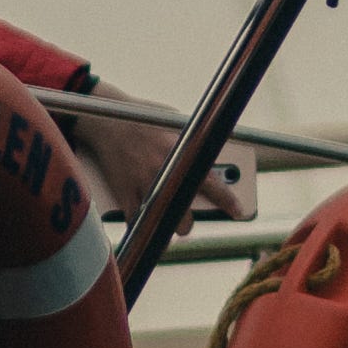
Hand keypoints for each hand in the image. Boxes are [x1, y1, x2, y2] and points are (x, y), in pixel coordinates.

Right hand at [62, 96, 250, 229]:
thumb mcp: (175, 123)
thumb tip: (210, 149)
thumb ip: (192, 141)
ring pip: (163, 222)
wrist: (109, 119)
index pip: (212, 184)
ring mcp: (144, 186)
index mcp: (182, 156)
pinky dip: (139, 227)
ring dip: (168, 227)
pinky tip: (142, 230)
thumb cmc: (143, 117)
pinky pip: (135, 221)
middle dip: (189, 221)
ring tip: (169, 226)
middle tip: (189, 220)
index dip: (228, 201)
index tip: (239, 212)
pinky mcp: (124, 193)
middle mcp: (166, 174)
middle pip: (186, 213)